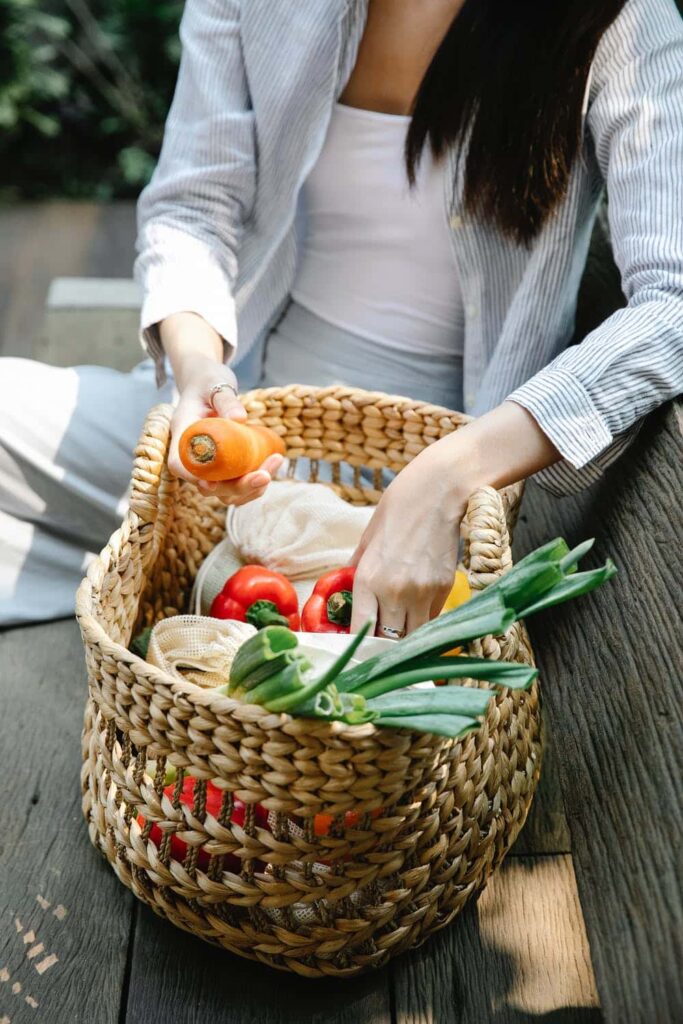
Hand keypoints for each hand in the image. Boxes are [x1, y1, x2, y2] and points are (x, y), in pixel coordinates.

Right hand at [168, 355, 283, 505]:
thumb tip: (240, 418)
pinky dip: (254, 485)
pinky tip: (272, 467)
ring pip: (224, 492)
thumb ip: (225, 399)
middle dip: (238, 487)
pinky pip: (237, 486)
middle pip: (207, 486)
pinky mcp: (224, 467)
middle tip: (265, 475)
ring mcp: (209, 465)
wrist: (208, 383)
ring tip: (274, 464)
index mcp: (183, 435)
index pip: (179, 464)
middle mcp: (194, 456)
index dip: (194, 478)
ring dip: (251, 489)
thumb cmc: (208, 381)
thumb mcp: (215, 384)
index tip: (214, 482)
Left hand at [349, 400, 562, 635]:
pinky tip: (416, 613)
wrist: (438, 492)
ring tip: (397, 634)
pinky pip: (431, 619)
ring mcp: (423, 592)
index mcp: (369, 579)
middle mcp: (395, 591)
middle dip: (382, 648)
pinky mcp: (444, 588)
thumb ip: (356, 570)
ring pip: (413, 637)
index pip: (360, 631)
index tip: (354, 649)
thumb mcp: (367, 540)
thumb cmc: (397, 510)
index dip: (357, 645)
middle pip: (388, 642)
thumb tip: (343, 593)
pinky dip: (423, 622)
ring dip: (404, 639)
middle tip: (377, 648)